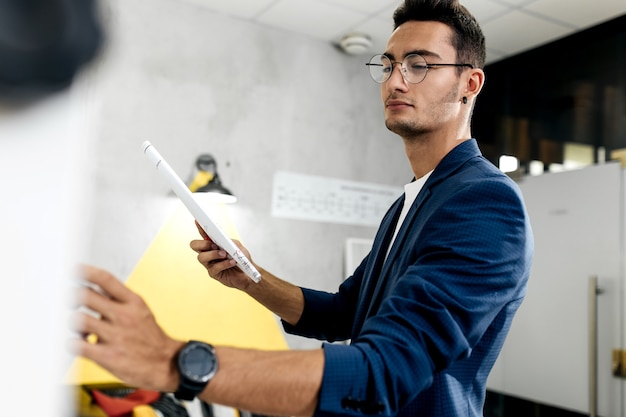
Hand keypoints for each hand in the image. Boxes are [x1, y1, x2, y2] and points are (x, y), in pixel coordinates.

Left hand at [70, 265, 183, 391]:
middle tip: (70, 302)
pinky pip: (76, 346)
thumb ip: (118, 299)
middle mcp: (123, 316)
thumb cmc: (150, 337)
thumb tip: (95, 287)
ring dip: (73, 323)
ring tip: (80, 328)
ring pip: (78, 320)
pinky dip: (72, 344)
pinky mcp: (107, 356)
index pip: (105, 279)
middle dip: (72, 298)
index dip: (85, 272)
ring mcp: (115, 336)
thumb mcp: (140, 311)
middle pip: (85, 296)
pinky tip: (80, 344)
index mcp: (132, 302)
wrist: (166, 362)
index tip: (74, 270)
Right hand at [190, 221, 255, 291]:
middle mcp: (208, 253)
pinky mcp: (213, 273)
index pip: (204, 235)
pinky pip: (214, 268)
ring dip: (213, 254)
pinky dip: (224, 263)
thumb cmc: (242, 259)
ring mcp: (209, 264)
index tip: (197, 221)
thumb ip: (228, 241)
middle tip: (214, 245)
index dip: (200, 228)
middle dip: (203, 244)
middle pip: (195, 245)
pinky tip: (232, 262)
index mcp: (213, 244)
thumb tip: (221, 239)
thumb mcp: (237, 246)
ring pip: (201, 257)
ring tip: (224, 254)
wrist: (248, 273)